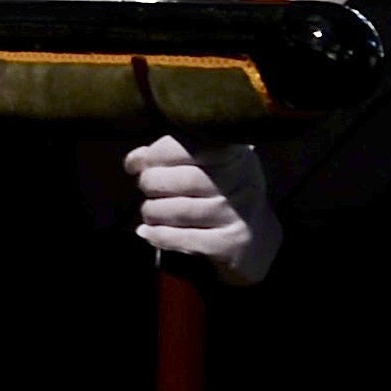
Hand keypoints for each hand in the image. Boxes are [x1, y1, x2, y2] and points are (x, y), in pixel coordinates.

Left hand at [126, 132, 281, 284]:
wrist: (256, 240)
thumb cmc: (219, 194)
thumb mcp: (202, 168)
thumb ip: (166, 157)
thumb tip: (134, 161)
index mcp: (234, 155)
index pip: (188, 146)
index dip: (156, 154)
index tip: (137, 164)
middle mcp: (241, 182)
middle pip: (183, 180)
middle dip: (151, 184)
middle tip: (145, 189)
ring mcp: (238, 214)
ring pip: (179, 211)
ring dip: (152, 212)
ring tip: (149, 212)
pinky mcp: (230, 244)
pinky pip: (184, 238)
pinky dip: (158, 236)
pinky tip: (147, 233)